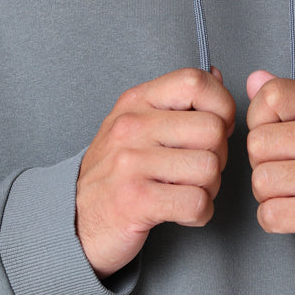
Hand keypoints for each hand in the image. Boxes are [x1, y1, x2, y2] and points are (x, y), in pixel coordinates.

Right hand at [76, 67, 234, 278]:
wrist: (73, 219)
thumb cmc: (115, 170)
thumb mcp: (138, 122)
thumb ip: (178, 100)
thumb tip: (216, 75)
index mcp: (137, 101)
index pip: (195, 82)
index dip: (221, 106)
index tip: (216, 129)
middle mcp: (132, 126)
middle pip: (212, 130)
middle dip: (219, 156)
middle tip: (198, 170)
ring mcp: (131, 162)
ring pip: (209, 168)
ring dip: (209, 189)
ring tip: (187, 191)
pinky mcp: (135, 201)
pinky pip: (197, 203)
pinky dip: (200, 214)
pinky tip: (181, 212)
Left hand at [246, 70, 294, 271]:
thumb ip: (289, 99)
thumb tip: (253, 79)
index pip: (270, 96)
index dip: (260, 120)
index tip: (278, 138)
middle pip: (258, 144)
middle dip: (263, 164)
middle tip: (289, 174)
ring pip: (261, 181)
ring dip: (268, 195)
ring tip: (294, 194)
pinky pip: (271, 214)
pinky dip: (273, 220)